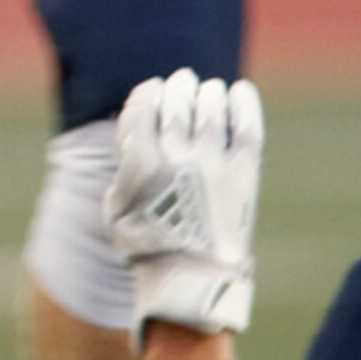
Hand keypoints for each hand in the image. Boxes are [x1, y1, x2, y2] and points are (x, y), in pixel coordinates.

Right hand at [105, 70, 262, 340]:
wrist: (193, 279)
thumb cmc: (147, 248)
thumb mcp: (115, 208)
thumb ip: (122, 170)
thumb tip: (132, 138)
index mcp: (141, 163)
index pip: (142, 107)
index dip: (147, 93)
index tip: (153, 90)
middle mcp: (177, 157)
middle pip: (177, 102)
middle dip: (178, 86)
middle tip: (183, 80)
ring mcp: (213, 163)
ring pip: (210, 108)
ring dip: (208, 93)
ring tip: (208, 91)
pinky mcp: (243, 173)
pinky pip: (245, 126)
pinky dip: (243, 104)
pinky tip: (240, 92)